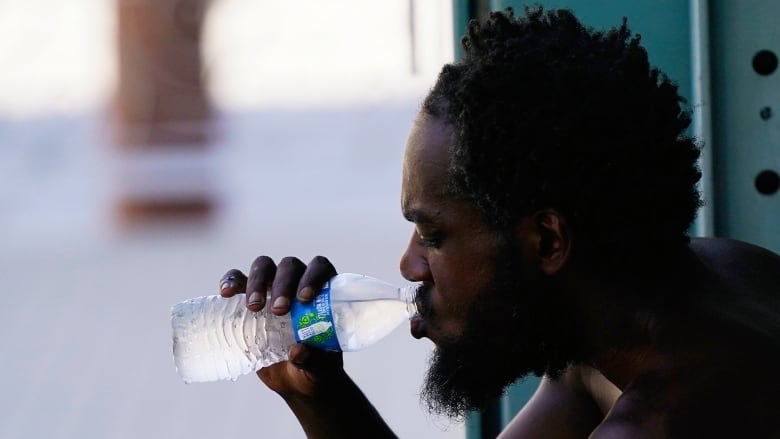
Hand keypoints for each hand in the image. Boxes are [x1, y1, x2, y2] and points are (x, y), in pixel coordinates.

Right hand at [218, 255, 344, 397]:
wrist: (295, 380)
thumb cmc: (315, 367)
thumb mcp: (320, 369)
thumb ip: (314, 360)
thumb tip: (297, 351)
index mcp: (322, 291)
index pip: (319, 268)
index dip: (313, 277)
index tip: (304, 298)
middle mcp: (298, 282)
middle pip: (289, 267)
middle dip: (283, 284)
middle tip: (278, 310)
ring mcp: (272, 287)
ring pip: (264, 267)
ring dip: (257, 281)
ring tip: (253, 306)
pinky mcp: (249, 297)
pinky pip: (238, 279)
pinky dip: (231, 281)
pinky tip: (226, 293)